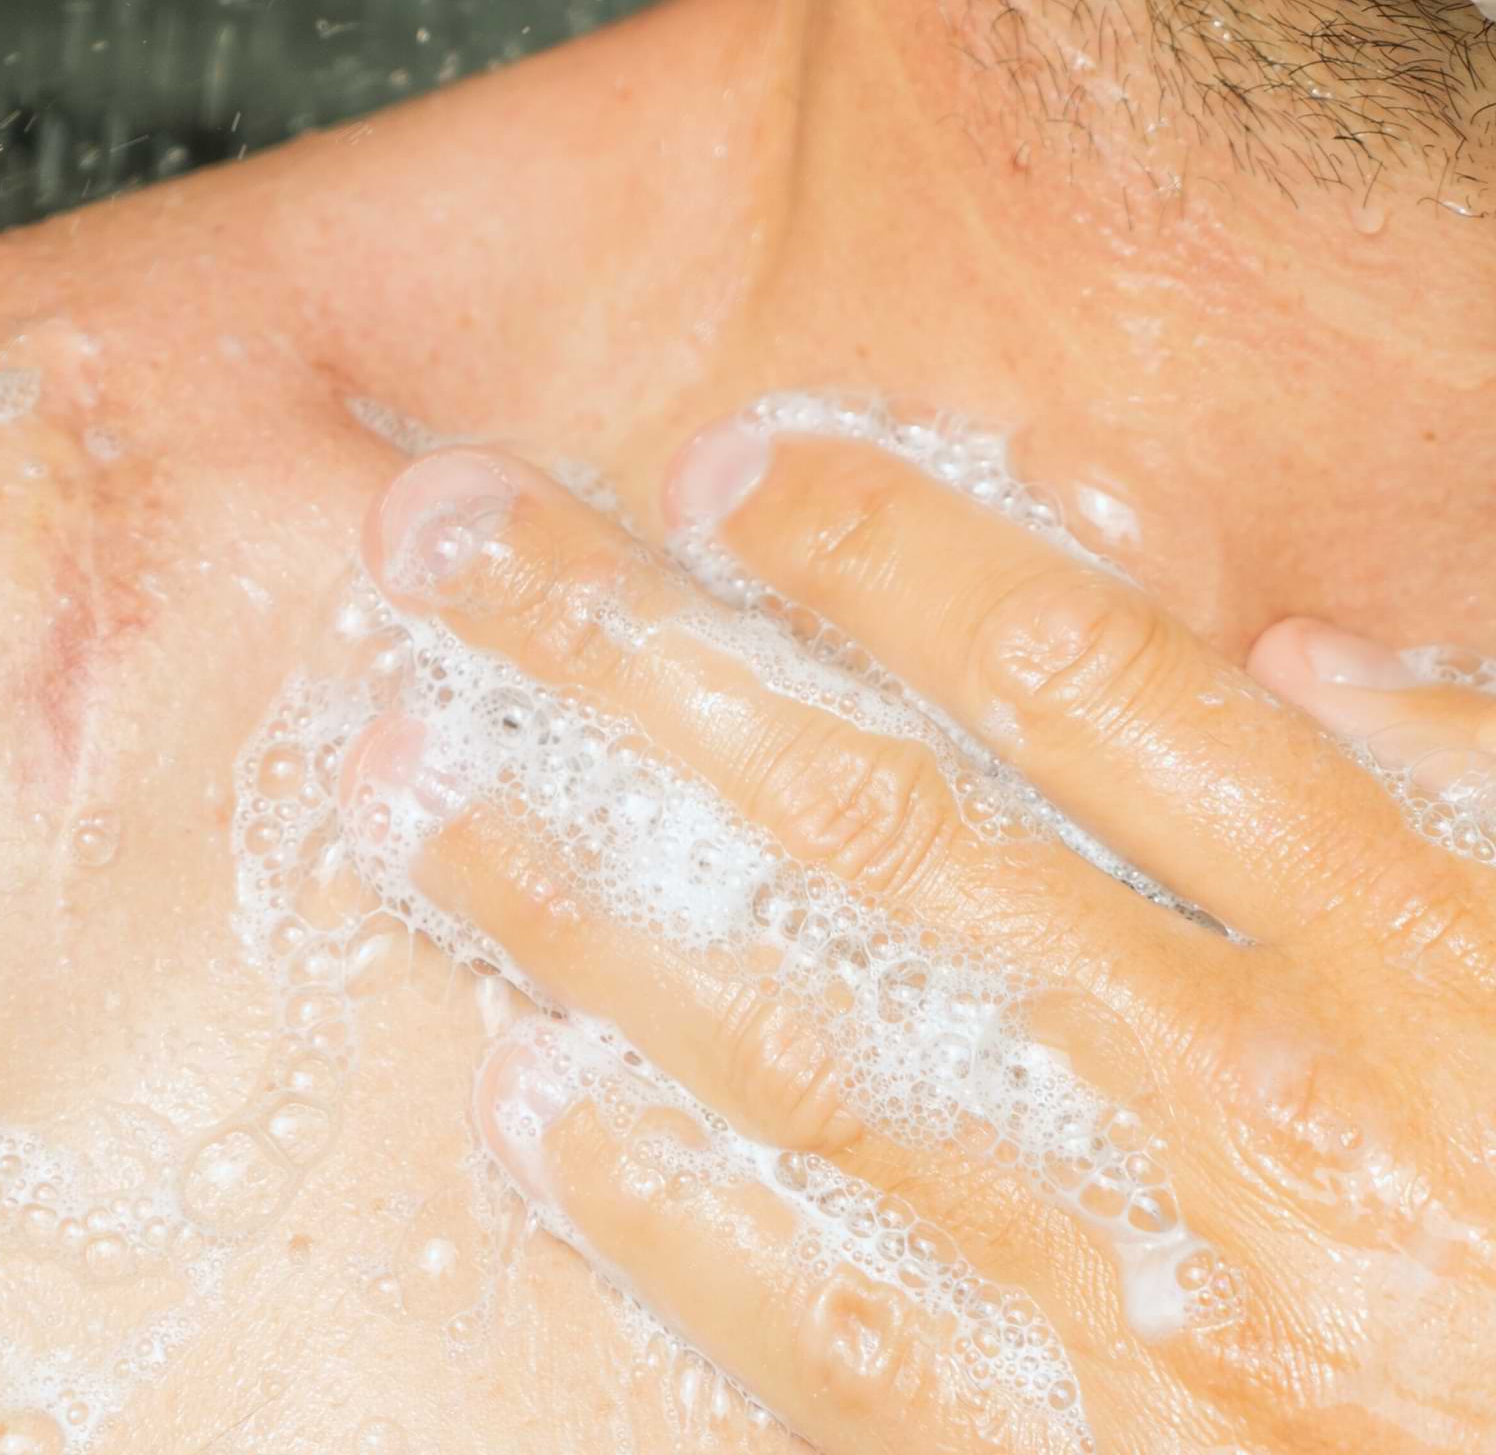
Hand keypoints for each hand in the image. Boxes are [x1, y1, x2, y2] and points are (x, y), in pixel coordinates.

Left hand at [340, 427, 1495, 1453]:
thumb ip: (1483, 799)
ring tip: (407, 788)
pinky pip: (853, 1329)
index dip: (886, 554)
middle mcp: (1246, 1096)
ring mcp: (1152, 1297)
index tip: (716, 466)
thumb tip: (1304, 674)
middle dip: (637, 663)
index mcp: (1409, 945)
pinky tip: (536, 1107)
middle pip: (881, 819)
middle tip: (448, 549)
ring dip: (584, 909)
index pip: (1087, 681)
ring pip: (813, 1050)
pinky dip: (682, 1216)